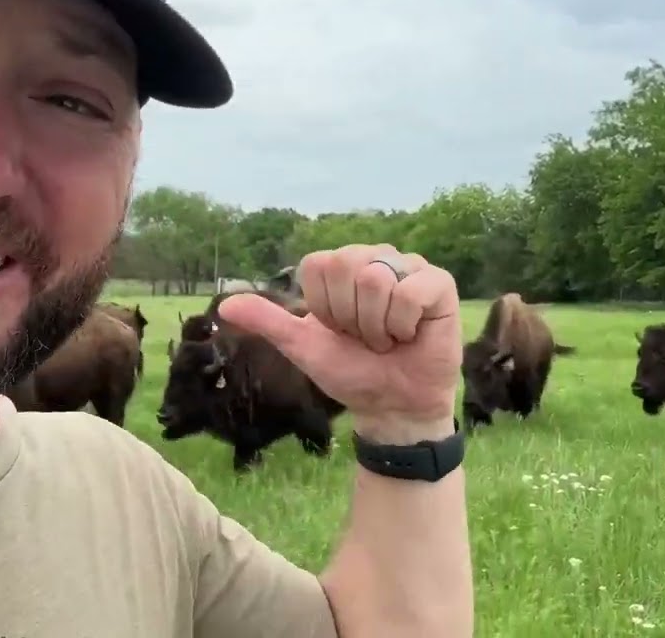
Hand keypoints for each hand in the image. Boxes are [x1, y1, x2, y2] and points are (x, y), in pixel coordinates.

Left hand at [217, 244, 461, 437]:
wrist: (392, 406)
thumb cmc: (351, 373)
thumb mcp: (303, 348)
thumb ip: (268, 322)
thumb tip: (224, 306)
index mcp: (341, 267)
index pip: (318, 265)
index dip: (324, 307)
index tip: (338, 330)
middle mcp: (375, 258)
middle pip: (347, 267)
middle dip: (350, 317)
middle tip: (366, 337)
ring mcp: (409, 267)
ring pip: (376, 280)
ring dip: (377, 326)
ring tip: (388, 338)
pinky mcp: (439, 284)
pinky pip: (410, 292)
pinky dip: (403, 325)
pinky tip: (410, 335)